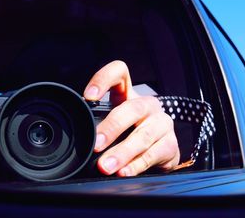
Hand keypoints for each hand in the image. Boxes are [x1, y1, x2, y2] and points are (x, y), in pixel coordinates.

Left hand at [83, 60, 179, 175]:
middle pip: (132, 108)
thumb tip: (74, 135)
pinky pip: (152, 155)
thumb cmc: (130, 135)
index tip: (89, 96)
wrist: (161, 152)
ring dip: (122, 152)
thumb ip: (97, 124)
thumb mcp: (113, 125)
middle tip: (96, 144)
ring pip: (143, 135)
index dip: (104, 79)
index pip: (119, 73)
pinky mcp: (170, 144)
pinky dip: (136, 165)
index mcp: (129, 95)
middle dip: (112, 127)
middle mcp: (148, 106)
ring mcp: (162, 124)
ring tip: (106, 166)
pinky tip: (124, 172)